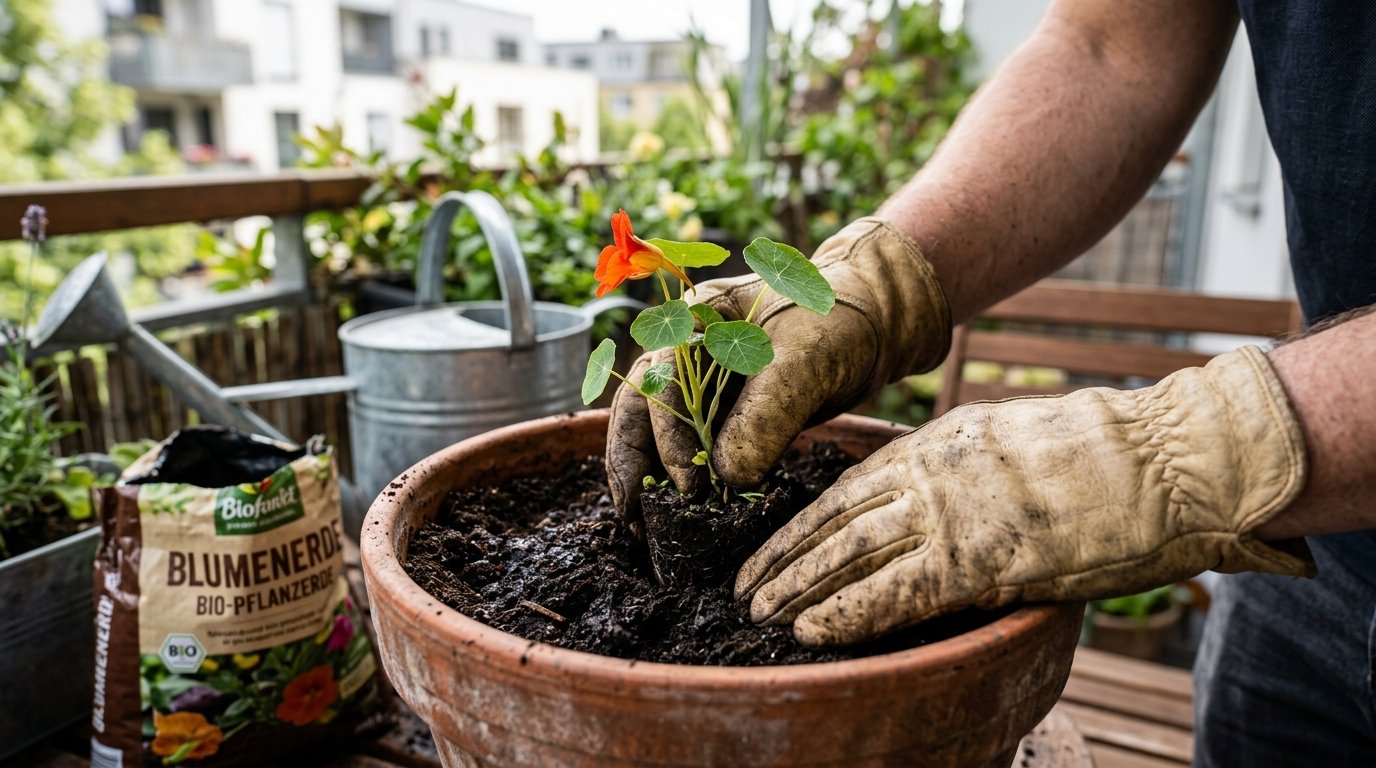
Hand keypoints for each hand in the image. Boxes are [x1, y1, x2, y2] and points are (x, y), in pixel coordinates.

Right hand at [606, 218, 951, 525]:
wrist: (873, 324)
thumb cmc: (840, 323)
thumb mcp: (807, 362)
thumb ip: (766, 416)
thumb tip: (726, 478)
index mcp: (694, 320)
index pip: (659, 381)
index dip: (665, 437)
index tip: (691, 485)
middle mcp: (684, 349)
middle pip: (636, 406)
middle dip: (630, 461)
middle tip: (633, 517)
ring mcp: (698, 381)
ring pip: (651, 429)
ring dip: (643, 474)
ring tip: (637, 526)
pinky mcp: (719, 411)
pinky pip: (684, 444)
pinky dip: (674, 477)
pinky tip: (669, 514)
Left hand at [735, 347, 1315, 646]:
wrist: (1162, 461)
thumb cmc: (1099, 451)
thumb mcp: (1005, 439)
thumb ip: (954, 465)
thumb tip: (919, 493)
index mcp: (934, 444)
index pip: (844, 488)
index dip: (799, 522)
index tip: (766, 545)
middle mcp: (927, 474)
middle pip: (832, 522)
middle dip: (781, 558)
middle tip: (743, 588)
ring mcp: (948, 516)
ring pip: (848, 556)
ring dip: (798, 589)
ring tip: (758, 613)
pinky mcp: (977, 560)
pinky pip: (893, 593)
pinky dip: (847, 614)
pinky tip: (812, 631)